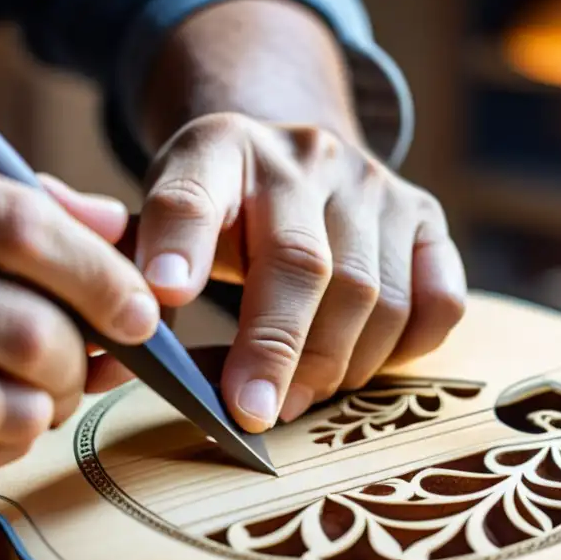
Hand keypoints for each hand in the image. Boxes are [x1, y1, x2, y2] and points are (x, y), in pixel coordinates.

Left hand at [133, 112, 465, 433]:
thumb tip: (123, 341)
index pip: (191, 195)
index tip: (163, 297)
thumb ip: (137, 270)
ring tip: (296, 398)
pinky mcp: (427, 218)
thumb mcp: (167, 221)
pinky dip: (404, 351)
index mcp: (218, 148)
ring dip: (335, 365)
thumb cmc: (223, 213)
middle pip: (301, 263)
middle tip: (253, 411)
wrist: (298, 163)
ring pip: (372, 294)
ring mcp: (376, 184)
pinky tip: (362, 366)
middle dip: (275, 349)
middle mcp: (305, 155)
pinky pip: (437, 301)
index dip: (178, 247)